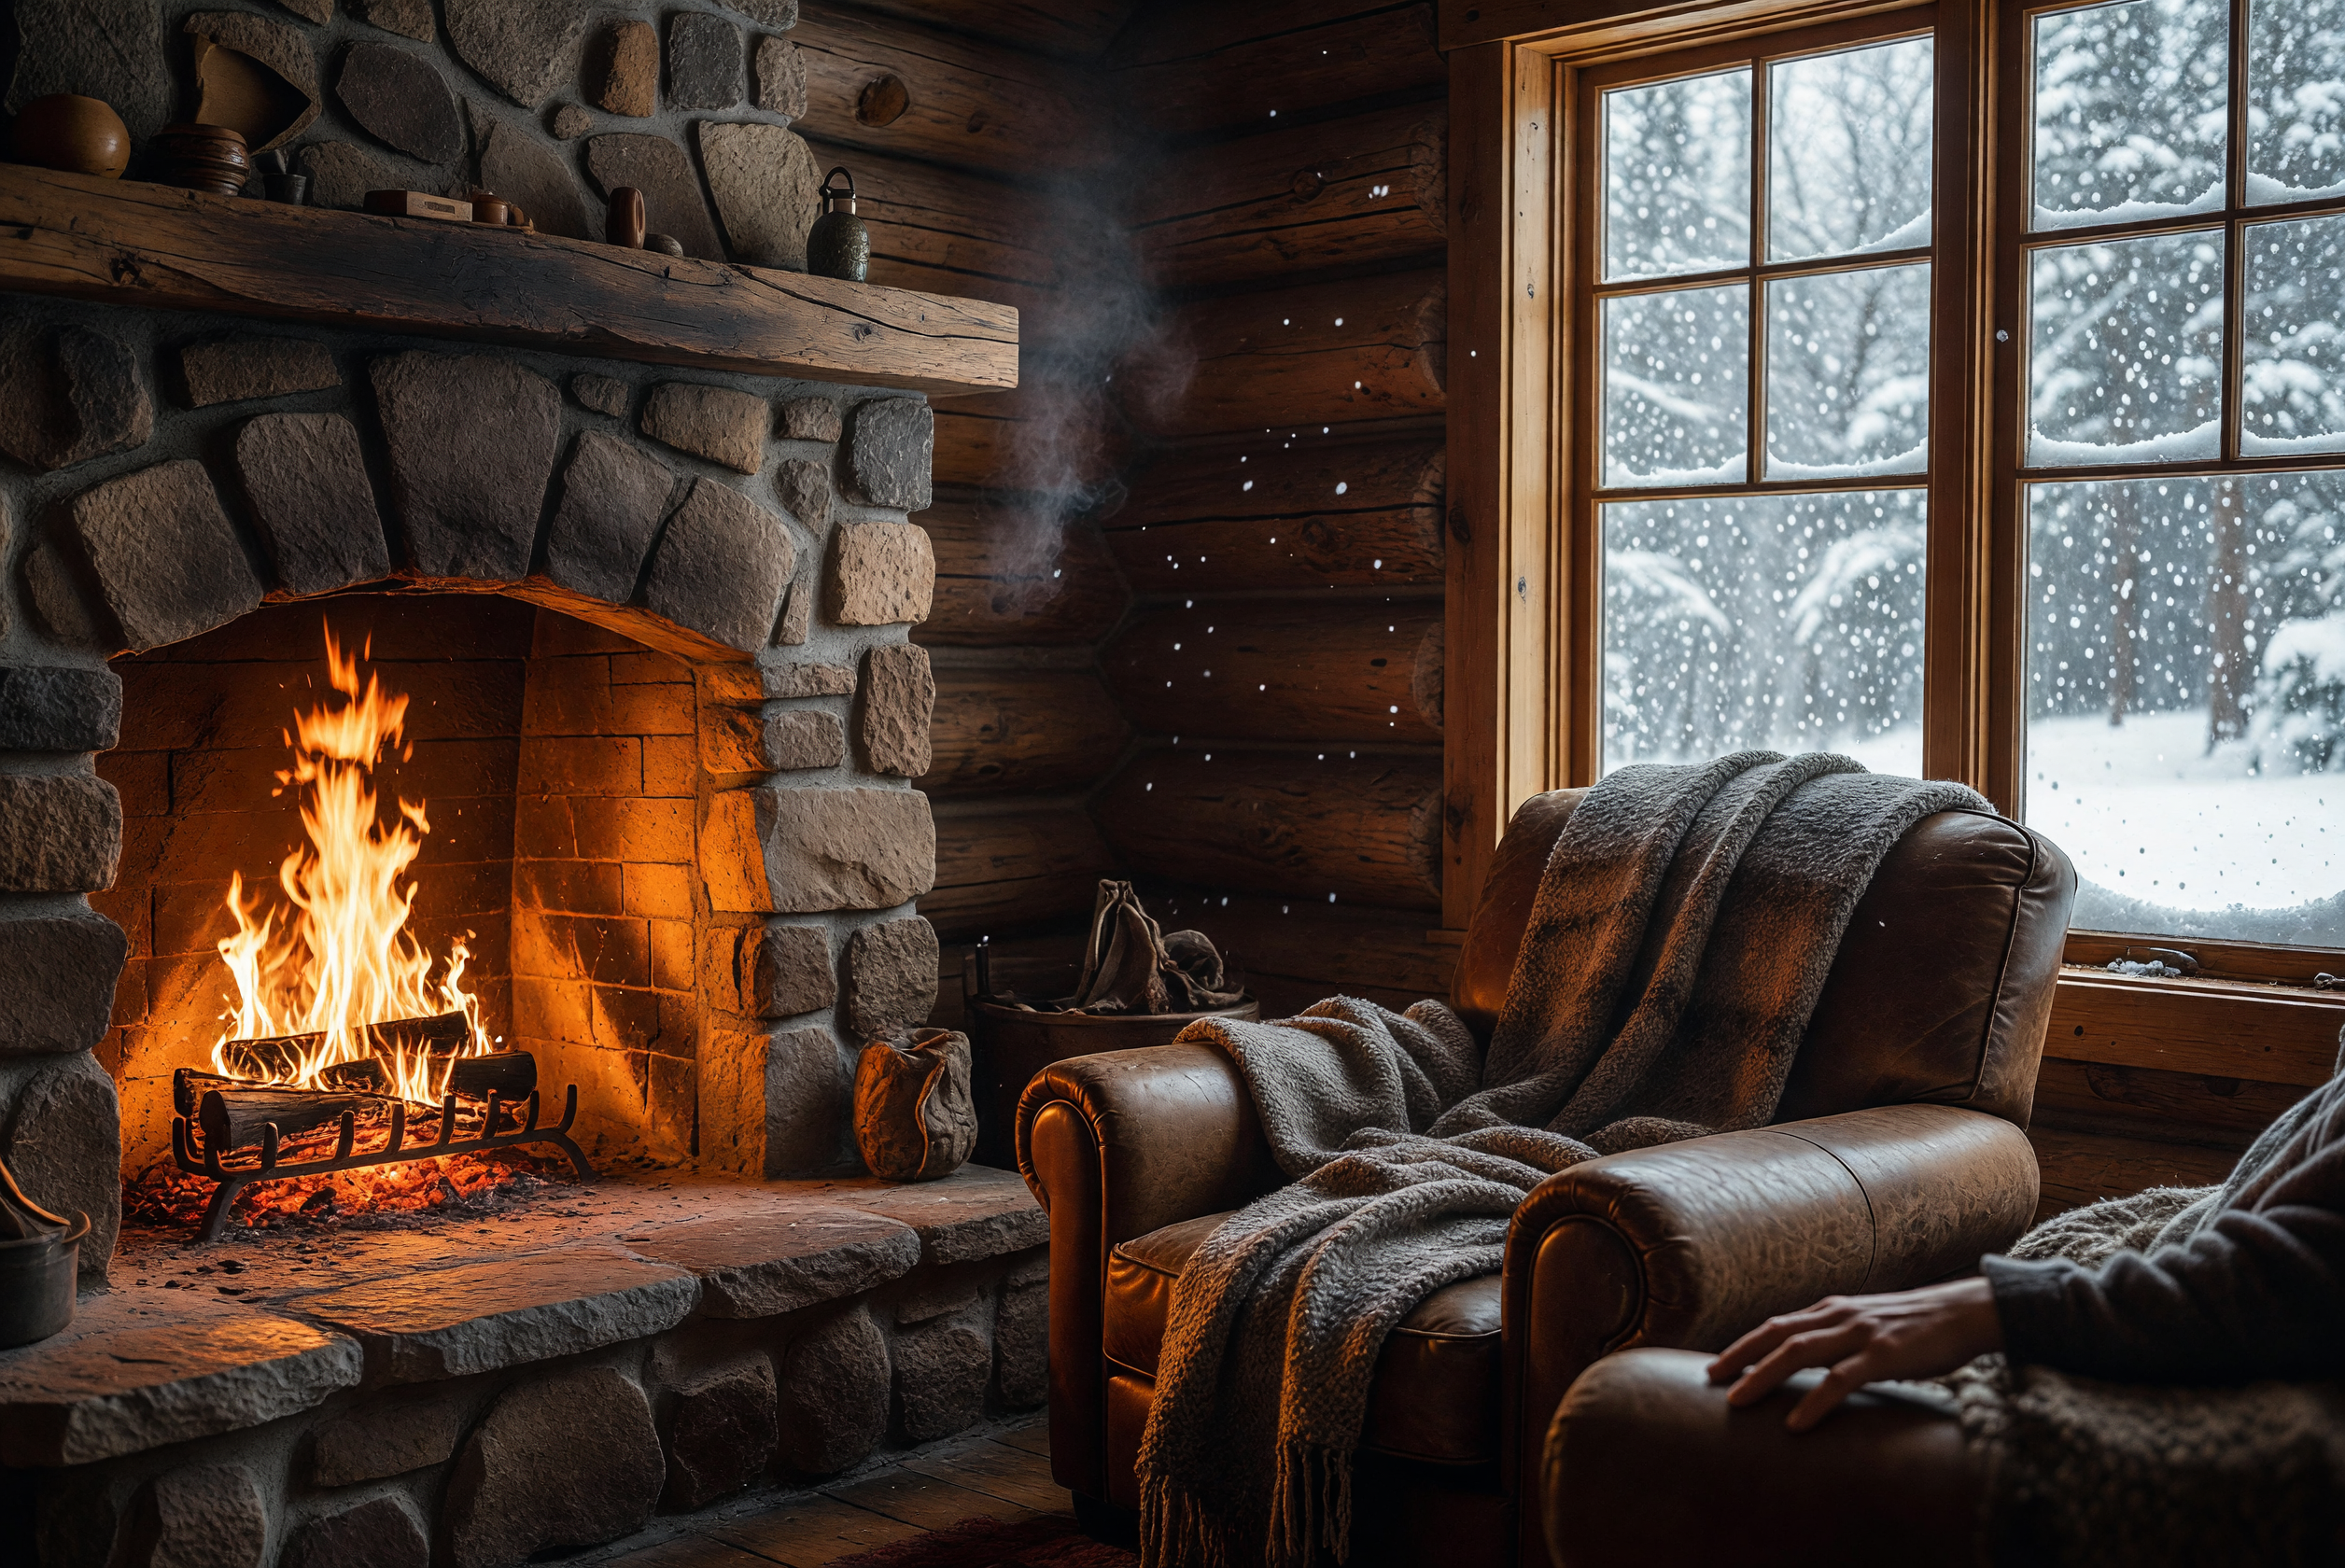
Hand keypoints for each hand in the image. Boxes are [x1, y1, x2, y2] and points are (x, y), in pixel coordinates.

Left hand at [1704, 1277, 2003, 1431]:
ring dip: (1763, 1377)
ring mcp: (1860, 1334)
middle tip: (1710, 1381)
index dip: (1742, 1345)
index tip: (1715, 1366)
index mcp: (1832, 1310)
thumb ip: (1838, 1340)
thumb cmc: (1916, 1327)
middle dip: (1739, 1358)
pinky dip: (1814, 1401)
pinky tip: (1796, 1424)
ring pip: (1798, 1353)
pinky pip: (1840, 1379)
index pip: (1775, 1326)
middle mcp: (1838, 1316)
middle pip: (1775, 1335)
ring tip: (1738, 1402)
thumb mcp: (1867, 1327)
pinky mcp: (1884, 1355)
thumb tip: (1808, 1366)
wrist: (1965, 1314)